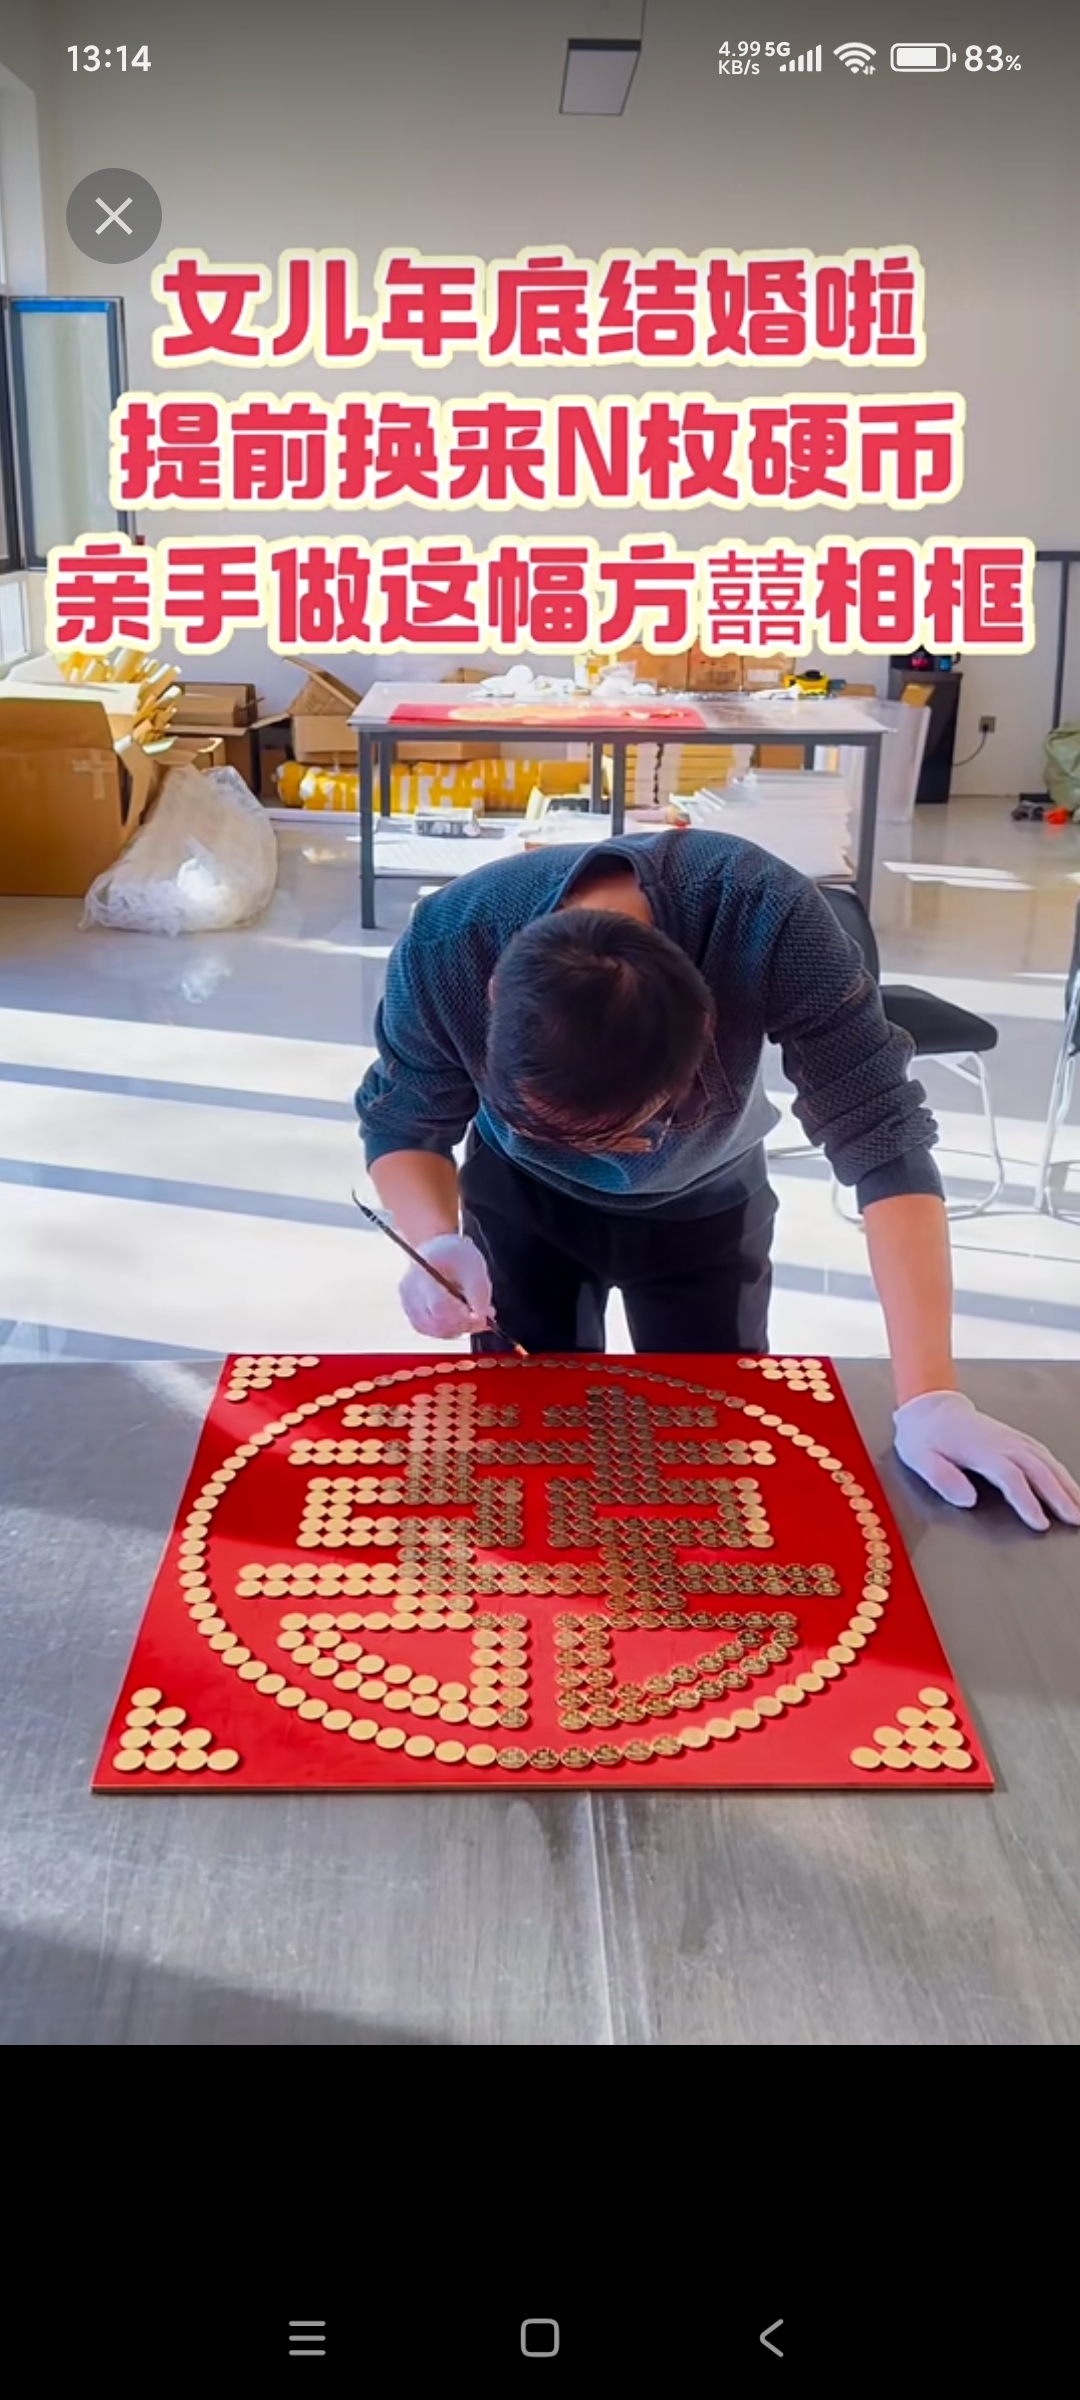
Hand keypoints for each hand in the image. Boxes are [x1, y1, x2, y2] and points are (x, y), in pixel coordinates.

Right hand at [398, 1232, 492, 1340]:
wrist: (438, 1251)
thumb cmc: (457, 1256)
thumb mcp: (475, 1266)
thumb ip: (479, 1293)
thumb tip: (481, 1318)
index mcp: (423, 1270)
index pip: (439, 1305)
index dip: (462, 1317)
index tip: (481, 1317)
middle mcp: (408, 1288)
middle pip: (434, 1321)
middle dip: (462, 1325)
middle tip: (483, 1320)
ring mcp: (407, 1302)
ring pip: (432, 1330)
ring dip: (457, 1329)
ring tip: (473, 1317)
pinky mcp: (410, 1312)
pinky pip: (430, 1330)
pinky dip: (448, 1330)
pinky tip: (460, 1320)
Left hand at [894, 1389, 1079, 1531]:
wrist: (929, 1406)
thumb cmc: (923, 1435)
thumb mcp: (918, 1458)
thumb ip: (942, 1478)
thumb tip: (969, 1500)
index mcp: (980, 1448)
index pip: (1011, 1476)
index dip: (1027, 1501)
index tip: (1040, 1523)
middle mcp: (1002, 1442)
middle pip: (1038, 1469)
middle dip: (1059, 1496)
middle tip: (1076, 1520)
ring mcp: (1012, 1439)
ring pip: (1046, 1462)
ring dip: (1066, 1485)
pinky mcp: (1015, 1439)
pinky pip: (1044, 1455)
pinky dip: (1060, 1472)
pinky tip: (1069, 1486)